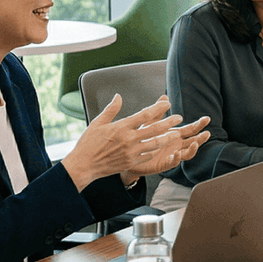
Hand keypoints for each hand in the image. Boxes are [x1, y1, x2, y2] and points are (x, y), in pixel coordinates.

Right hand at [62, 95, 211, 190]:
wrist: (83, 165)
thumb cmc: (88, 143)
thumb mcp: (97, 122)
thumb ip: (111, 109)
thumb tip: (118, 96)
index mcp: (121, 127)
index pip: (144, 115)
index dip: (158, 108)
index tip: (167, 104)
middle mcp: (129, 139)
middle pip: (154, 129)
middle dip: (169, 123)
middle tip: (179, 118)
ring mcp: (131, 152)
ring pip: (155, 144)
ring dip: (167, 138)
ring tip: (177, 134)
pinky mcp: (131, 162)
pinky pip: (148, 155)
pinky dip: (155, 150)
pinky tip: (161, 147)